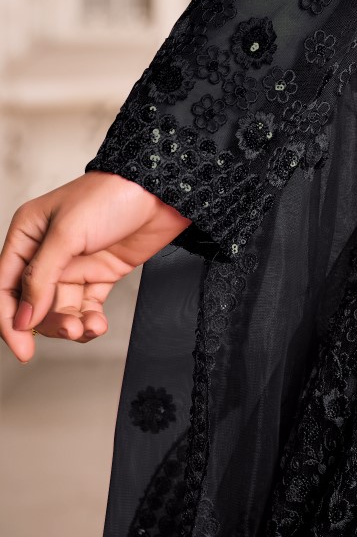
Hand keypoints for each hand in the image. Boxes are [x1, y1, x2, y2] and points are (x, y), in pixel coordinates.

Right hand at [0, 171, 190, 362]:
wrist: (162, 190)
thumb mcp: (67, 232)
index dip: (9, 320)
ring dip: (72, 324)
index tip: (22, 347)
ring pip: (60, 310)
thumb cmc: (113, 194)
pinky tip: (97, 324)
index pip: (5, 285)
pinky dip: (89, 320)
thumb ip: (41, 277)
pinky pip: (86, 307)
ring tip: (87, 326)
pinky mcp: (99, 273)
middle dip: (49, 323)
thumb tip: (23, 318)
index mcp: (28, 234)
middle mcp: (46, 251)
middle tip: (69, 329)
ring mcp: (74, 264)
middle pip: (33, 304)